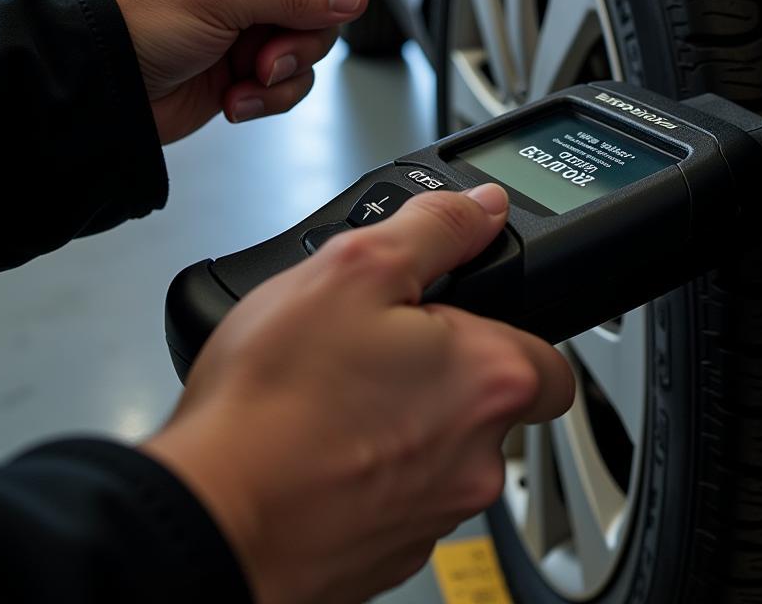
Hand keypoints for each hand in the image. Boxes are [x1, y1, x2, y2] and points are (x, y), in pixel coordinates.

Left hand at [100, 0, 435, 142]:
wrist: (96, 87)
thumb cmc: (132, 21)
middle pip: (326, 1)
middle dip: (304, 33)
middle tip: (271, 48)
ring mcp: (248, 23)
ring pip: (313, 45)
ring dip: (284, 68)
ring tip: (247, 74)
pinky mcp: (245, 65)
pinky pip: (290, 81)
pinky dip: (269, 95)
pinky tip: (236, 97)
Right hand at [142, 185, 573, 603]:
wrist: (209, 516)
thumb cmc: (275, 400)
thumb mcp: (356, 267)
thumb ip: (435, 229)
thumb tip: (482, 209)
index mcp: (491, 381)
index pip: (552, 361)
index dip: (508, 331)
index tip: (460, 321)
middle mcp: (479, 460)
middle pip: (493, 406)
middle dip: (449, 375)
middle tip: (382, 350)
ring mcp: (433, 516)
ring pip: (443, 453)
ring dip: (406, 422)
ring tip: (337, 394)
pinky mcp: (387, 554)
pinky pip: (398, 497)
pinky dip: (370, 471)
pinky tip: (319, 445)